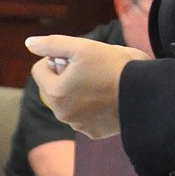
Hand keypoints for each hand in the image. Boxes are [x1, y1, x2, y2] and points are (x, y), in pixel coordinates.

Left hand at [26, 35, 149, 138]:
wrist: (145, 93)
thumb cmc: (114, 66)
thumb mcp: (82, 47)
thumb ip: (52, 44)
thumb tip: (29, 42)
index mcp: (55, 92)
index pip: (40, 69)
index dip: (56, 58)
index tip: (77, 57)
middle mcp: (62, 113)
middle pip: (54, 87)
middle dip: (66, 76)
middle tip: (91, 67)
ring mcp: (78, 126)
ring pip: (70, 102)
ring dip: (79, 91)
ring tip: (103, 82)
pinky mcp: (94, 132)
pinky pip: (85, 116)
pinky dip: (92, 107)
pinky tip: (109, 97)